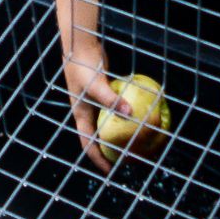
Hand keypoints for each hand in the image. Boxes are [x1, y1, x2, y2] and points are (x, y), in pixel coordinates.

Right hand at [64, 35, 124, 169]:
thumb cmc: (84, 67)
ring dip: (119, 133)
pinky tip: (139, 116)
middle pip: (99, 137)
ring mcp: (95, 104)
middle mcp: (87, 113)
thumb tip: (129, 113)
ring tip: (135, 143)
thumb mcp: (96, 86)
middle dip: (111, 151)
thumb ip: (111, 100)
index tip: (110, 171)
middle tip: (127, 159)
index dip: (98, 159)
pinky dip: (125, 114)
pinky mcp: (104, 94)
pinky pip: (116, 109)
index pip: (88, 144)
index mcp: (81, 116)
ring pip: (108, 124)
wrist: (80, 47)